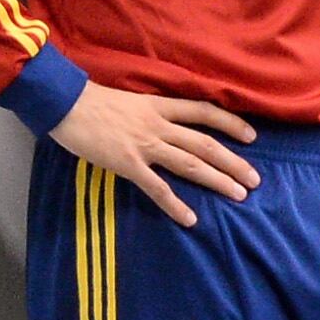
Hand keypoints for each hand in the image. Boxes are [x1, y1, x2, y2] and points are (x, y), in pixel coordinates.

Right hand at [51, 84, 260, 226]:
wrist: (64, 103)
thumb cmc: (90, 101)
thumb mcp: (128, 100)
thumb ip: (147, 113)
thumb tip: (162, 126)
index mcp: (158, 105)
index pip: (203, 112)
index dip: (230, 123)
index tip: (251, 136)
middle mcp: (158, 125)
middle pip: (205, 144)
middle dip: (233, 162)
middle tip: (255, 180)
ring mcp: (144, 145)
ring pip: (190, 164)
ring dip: (217, 180)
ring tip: (239, 195)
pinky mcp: (128, 164)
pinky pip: (157, 188)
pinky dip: (175, 205)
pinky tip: (190, 219)